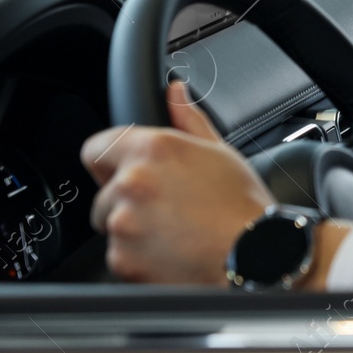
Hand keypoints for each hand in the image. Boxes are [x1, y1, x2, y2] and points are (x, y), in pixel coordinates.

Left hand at [81, 81, 274, 284]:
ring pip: (113, 226)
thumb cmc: (244, 206)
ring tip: (176, 232)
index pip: (96, 147)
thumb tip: (175, 92)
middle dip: (128, 201)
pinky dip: (140, 258)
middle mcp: (131, 183)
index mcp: (153, 150)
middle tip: (169, 208)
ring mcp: (123, 224)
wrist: (256, 256)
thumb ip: (188, 120)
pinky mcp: (122, 260)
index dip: (111, 161)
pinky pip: (120, 256)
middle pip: (106, 193)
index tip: (125, 171)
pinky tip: (173, 253)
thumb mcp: (221, 152)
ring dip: (134, 230)